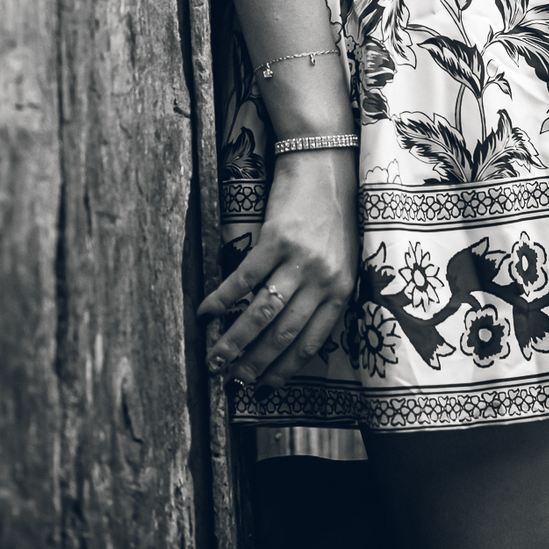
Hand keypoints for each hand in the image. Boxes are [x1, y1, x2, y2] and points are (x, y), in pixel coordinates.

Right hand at [199, 148, 358, 388]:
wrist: (324, 161)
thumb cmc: (332, 212)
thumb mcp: (341, 258)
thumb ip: (323, 293)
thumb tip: (290, 334)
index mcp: (341, 288)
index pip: (311, 342)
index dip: (284, 369)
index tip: (264, 387)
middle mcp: (323, 278)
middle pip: (283, 334)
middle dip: (255, 363)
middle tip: (232, 381)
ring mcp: (299, 258)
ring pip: (262, 313)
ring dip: (235, 341)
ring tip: (215, 359)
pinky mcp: (275, 238)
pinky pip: (244, 279)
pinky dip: (222, 300)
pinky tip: (207, 313)